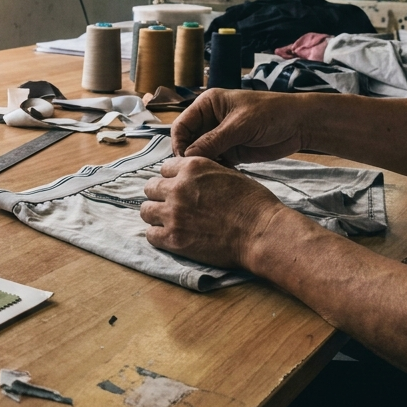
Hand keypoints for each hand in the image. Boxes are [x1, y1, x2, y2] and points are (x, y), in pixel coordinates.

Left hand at [139, 157, 287, 267]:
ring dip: (156, 215)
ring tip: (169, 222)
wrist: (261, 232)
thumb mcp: (228, 173)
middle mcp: (178, 187)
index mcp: (192, 168)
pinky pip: (150, 234)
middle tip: (172, 206)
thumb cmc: (253, 204)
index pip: (164, 169)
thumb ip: (203, 174)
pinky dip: (158, 236)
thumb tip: (190, 178)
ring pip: (145, 210)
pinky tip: (170, 237)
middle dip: (160, 196)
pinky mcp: (174, 238)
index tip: (179, 189)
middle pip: (150, 188)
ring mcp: (174, 213)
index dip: (172, 179)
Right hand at [172, 89, 308, 165]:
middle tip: (198, 172)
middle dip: (191, 157)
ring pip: (200, 154)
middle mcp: (209, 120)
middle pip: (188, 142)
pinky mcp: (230, 151)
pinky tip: (223, 176)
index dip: (179, 143)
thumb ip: (213, 140)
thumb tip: (188, 156)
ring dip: (204, 165)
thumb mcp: (240, 125)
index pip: (181, 125)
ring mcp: (220, 137)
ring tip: (212, 175)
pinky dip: (216, 170)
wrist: (300, 125)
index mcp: (207, 105)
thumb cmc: (271, 114)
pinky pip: (215, 162)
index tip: (186, 160)